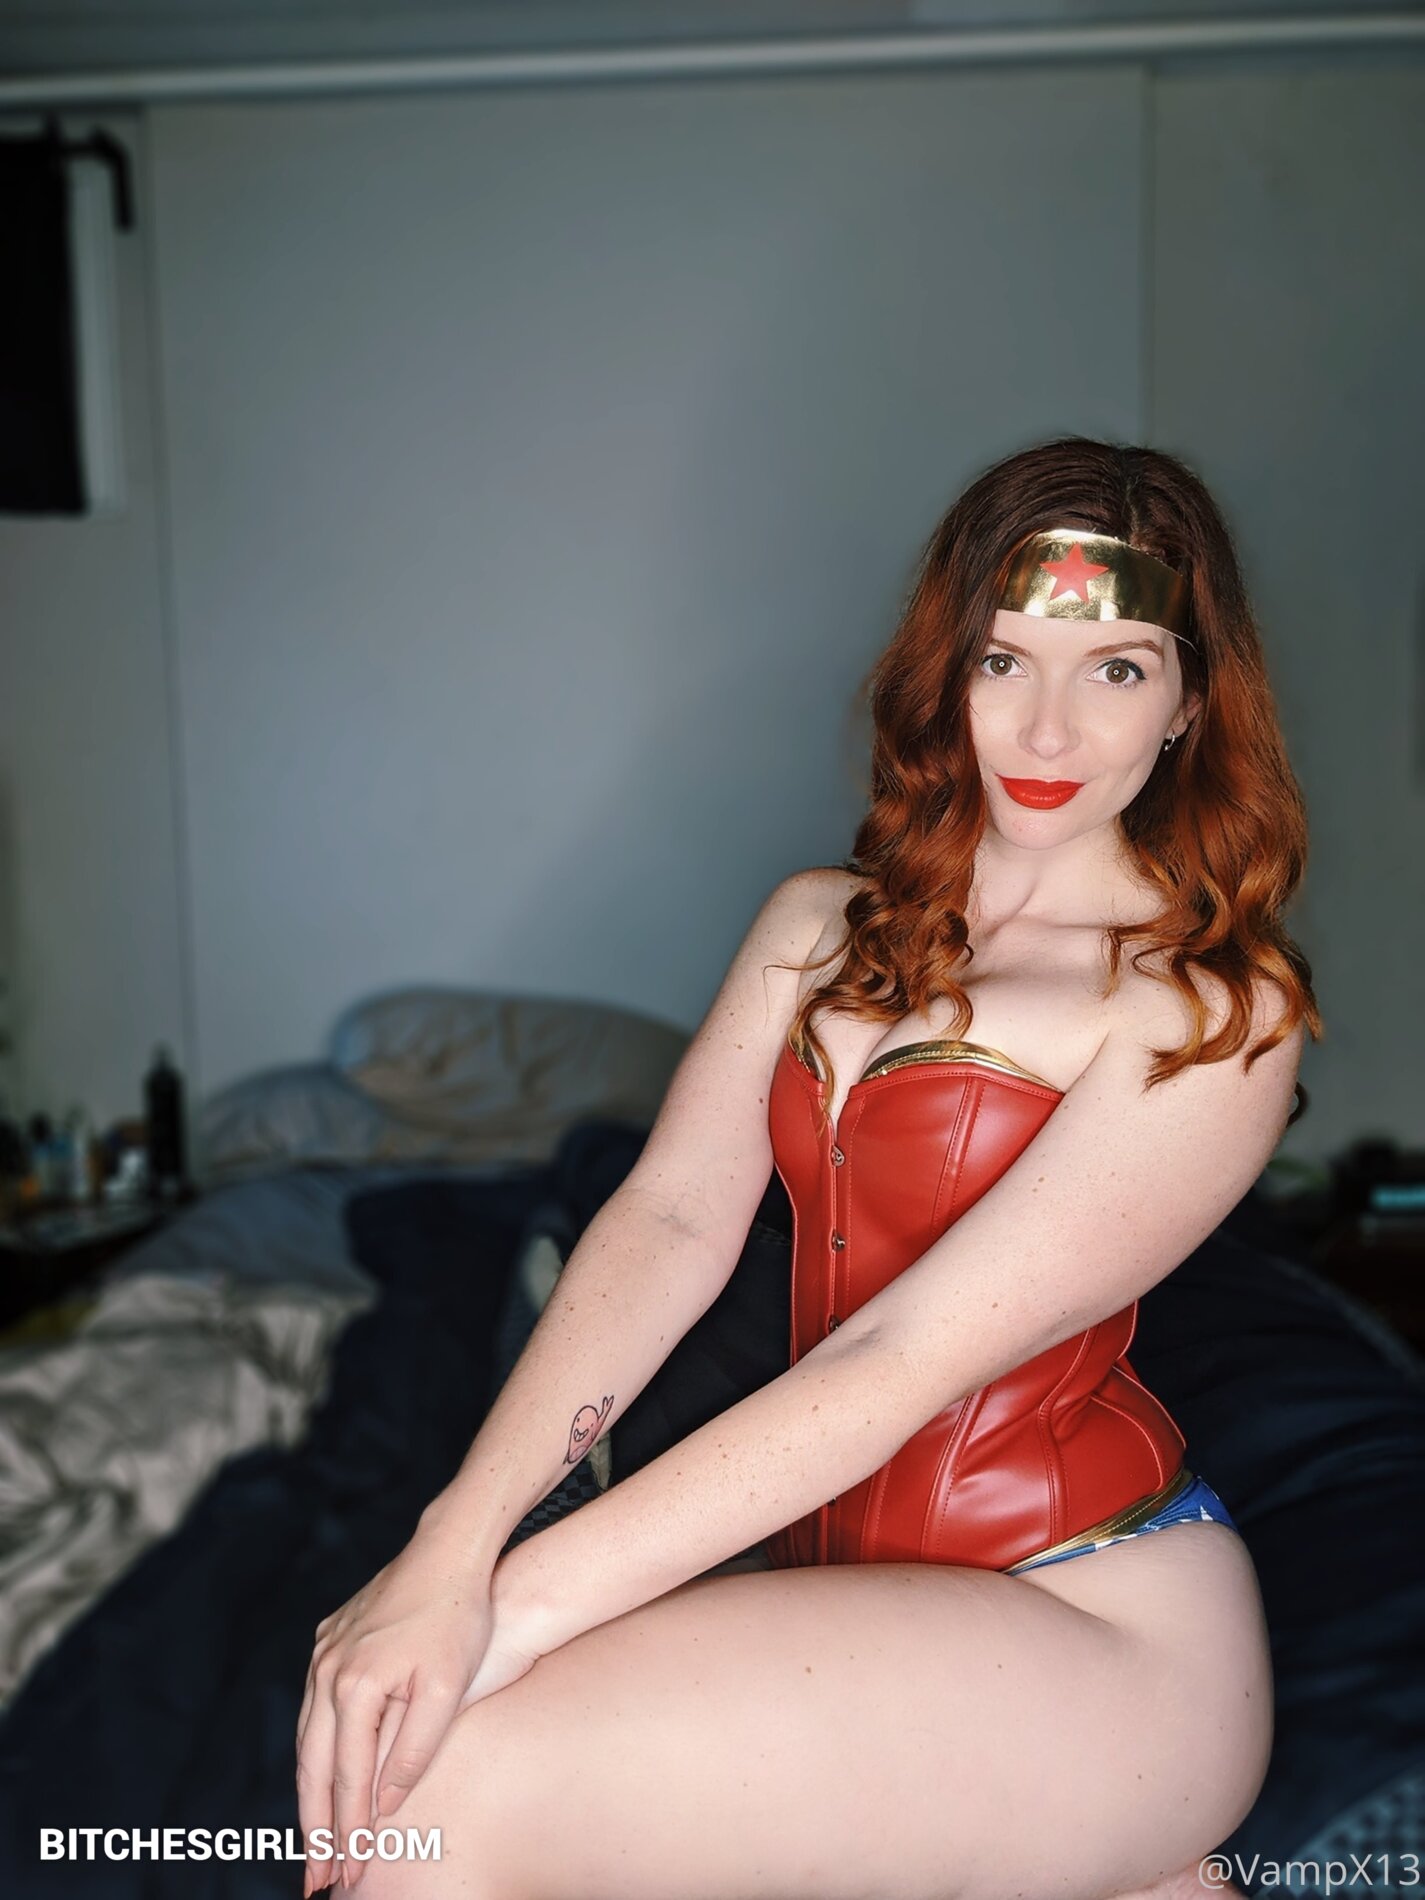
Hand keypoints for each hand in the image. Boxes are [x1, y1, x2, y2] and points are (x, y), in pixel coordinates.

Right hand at [297, 1530, 542, 1893]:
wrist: (449, 1550)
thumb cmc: (459, 1618)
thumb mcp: (447, 1689)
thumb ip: (414, 1749)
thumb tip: (387, 1805)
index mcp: (354, 1686)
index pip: (348, 1780)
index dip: (350, 1833)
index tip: (352, 1878)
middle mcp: (327, 1671)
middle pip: (313, 1768)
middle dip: (316, 1830)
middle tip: (318, 1882)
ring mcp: (323, 1654)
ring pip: (306, 1741)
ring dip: (311, 1794)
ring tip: (317, 1842)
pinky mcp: (329, 1641)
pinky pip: (314, 1709)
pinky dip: (316, 1750)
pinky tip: (322, 1774)